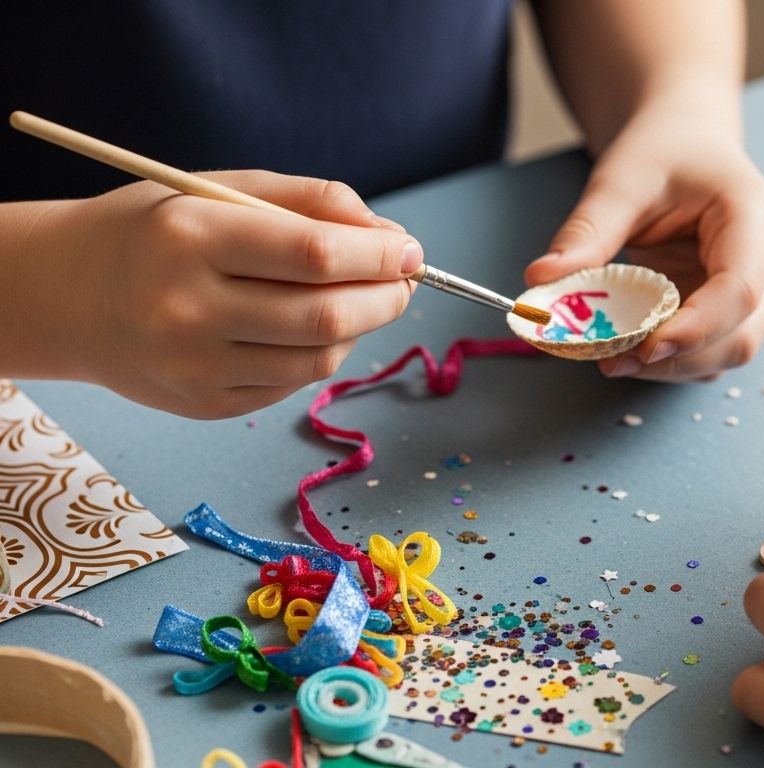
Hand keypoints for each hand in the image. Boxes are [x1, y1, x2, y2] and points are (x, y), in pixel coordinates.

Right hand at [36, 171, 420, 417]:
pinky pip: (294, 383)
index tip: (410, 250)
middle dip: (386, 297)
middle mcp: (188, 307)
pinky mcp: (206, 404)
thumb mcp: (222, 189)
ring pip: (320, 357)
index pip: (315, 255)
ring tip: (359, 300)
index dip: (379, 256)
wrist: (69, 295)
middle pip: (326, 315)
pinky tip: (310, 328)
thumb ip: (311, 203)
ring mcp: (195, 366)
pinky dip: (322, 353)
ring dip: (360, 328)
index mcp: (191, 237)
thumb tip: (392, 240)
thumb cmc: (160, 231)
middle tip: (404, 281)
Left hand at [524, 109, 763, 380]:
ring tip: (611, 356)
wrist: (687, 144)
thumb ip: (587, 231)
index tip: (643, 350)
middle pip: (741, 335)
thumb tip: (541, 278)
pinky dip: (671, 360)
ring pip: (728, 353)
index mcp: (759, 220)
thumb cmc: (665, 152)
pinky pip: (711, 351)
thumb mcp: (620, 180)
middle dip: (677, 359)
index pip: (740, 290)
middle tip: (610, 361)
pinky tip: (631, 348)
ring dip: (671, 366)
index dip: (696, 329)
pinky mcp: (741, 313)